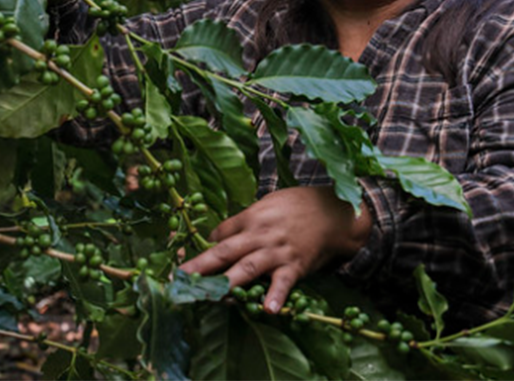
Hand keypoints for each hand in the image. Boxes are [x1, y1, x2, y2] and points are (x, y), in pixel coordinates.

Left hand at [180, 186, 371, 313]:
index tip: (180, 265)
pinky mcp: (296, 265)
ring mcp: (277, 251)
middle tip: (179, 279)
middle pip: (225, 251)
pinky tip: (268, 310)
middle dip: (200, 266)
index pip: (219, 235)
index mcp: (250, 217)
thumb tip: (217, 237)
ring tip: (211, 296)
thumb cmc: (296, 206)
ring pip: (248, 267)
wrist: (333, 210)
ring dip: (228, 282)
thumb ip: (242, 221)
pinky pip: (283, 282)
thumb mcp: (266, 204)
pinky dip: (276, 296)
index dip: (200, 250)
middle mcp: (259, 235)